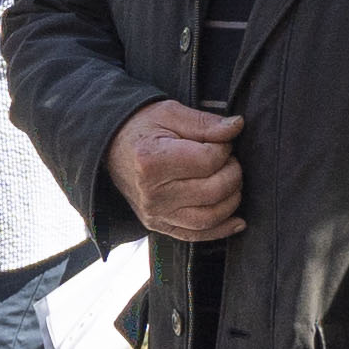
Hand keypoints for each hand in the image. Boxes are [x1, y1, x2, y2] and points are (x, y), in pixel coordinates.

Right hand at [113, 99, 245, 241]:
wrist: (111, 147)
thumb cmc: (142, 129)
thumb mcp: (170, 114)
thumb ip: (205, 123)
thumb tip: (236, 126)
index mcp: (153, 160)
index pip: (209, 161)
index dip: (225, 149)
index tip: (221, 142)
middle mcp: (153, 192)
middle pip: (214, 190)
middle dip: (233, 173)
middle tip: (229, 160)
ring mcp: (155, 213)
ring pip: (210, 217)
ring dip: (231, 200)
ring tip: (231, 181)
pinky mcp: (158, 225)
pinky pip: (196, 235)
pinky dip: (221, 230)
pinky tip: (237, 221)